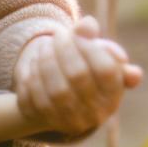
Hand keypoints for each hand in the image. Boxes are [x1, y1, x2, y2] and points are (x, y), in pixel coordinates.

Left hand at [13, 16, 144, 136]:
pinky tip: (34, 64)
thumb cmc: (81, 65)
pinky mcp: (46, 122)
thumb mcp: (90, 48)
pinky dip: (33, 76)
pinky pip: (35, 99)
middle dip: (64, 50)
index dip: (89, 47)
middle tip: (57, 35)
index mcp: (114, 93)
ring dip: (47, 61)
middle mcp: (97, 113)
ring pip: (56, 90)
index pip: (106, 70)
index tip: (77, 32)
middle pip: (78, 76)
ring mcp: (70, 122)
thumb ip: (91, 35)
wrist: (55, 94)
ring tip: (45, 46)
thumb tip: (88, 24)